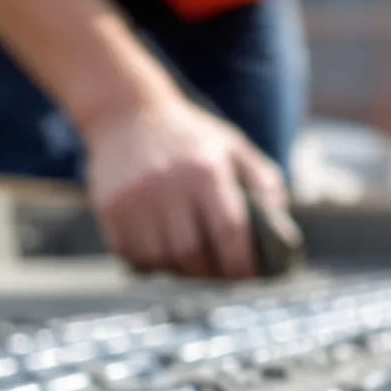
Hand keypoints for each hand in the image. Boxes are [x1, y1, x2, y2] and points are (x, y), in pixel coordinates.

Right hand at [81, 94, 294, 279]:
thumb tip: (282, 230)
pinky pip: (130, 254)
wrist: (127, 112)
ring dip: (180, 272)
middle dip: (211, 274)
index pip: (229, 231)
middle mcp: (168, 183)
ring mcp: (134, 197)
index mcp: (205, 170)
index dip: (242, 263)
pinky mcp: (108, 207)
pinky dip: (150, 264)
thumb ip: (263, 183)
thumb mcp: (233, 147)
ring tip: (192, 266)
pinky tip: (163, 255)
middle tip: (221, 277)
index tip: (249, 277)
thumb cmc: (190, 138)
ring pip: (160, 259)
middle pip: (192, 252)